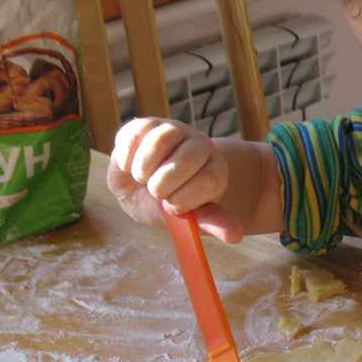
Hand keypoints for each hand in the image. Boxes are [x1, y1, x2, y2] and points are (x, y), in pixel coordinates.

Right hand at [107, 117, 241, 240]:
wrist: (146, 187)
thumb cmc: (172, 202)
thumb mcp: (191, 217)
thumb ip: (211, 222)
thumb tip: (234, 236)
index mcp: (216, 170)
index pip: (209, 181)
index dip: (184, 199)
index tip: (172, 207)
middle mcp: (200, 145)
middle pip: (187, 159)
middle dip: (163, 184)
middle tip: (155, 192)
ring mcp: (175, 131)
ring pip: (162, 139)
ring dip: (144, 166)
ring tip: (142, 178)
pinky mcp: (148, 124)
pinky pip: (136, 132)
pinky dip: (127, 154)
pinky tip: (128, 166)